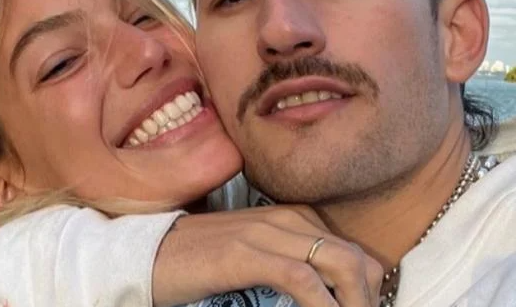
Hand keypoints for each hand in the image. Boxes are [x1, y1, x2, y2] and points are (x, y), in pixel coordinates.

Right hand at [152, 205, 383, 306]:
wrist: (146, 255)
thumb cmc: (199, 263)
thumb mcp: (254, 258)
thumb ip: (287, 267)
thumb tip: (322, 296)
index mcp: (291, 218)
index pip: (352, 251)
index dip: (369, 290)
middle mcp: (284, 219)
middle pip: (355, 258)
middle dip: (369, 298)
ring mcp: (264, 233)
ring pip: (339, 263)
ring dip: (355, 303)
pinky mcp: (245, 254)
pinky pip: (302, 279)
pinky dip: (324, 306)